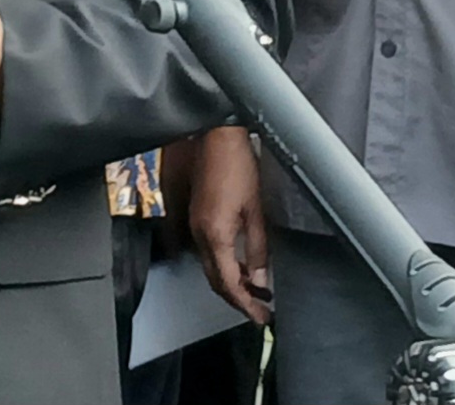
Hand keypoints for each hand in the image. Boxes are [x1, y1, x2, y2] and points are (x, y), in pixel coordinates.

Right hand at [189, 125, 270, 324]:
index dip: (244, 304)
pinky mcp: (195, 215)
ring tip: (254, 291)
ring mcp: (194, 224)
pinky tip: (239, 264)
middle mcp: (199, 233)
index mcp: (214, 234)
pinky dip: (223, 265)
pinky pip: (207, 251)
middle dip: (236, 298)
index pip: (228, 282)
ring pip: (209, 267)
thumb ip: (257, 248)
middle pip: (214, 279)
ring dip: (230, 282)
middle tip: (258, 310)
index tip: (260, 317)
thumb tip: (260, 278)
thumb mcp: (256, 210)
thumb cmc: (237, 166)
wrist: (216, 137)